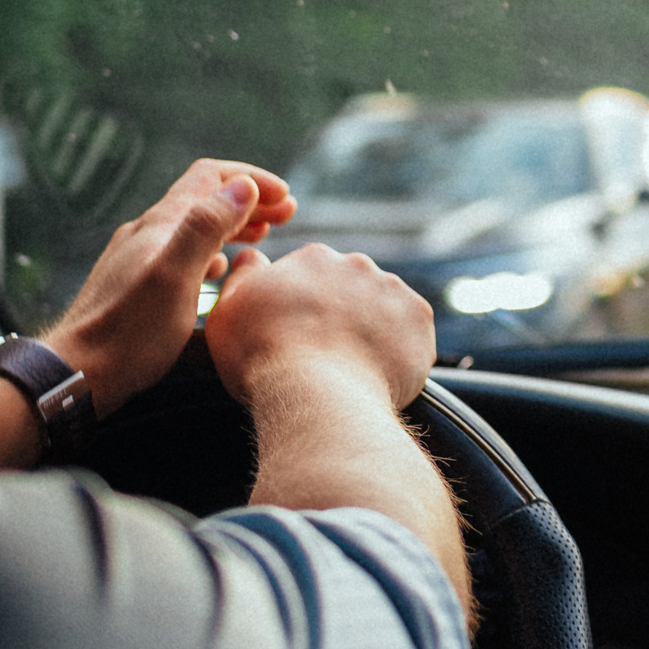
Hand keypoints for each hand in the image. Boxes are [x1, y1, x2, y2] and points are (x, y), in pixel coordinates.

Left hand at [44, 159, 294, 412]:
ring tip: (263, 239)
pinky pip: (180, 254)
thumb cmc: (129, 333)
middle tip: (286, 216)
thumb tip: (242, 186)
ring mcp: (138, 258)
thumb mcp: (176, 277)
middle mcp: (147, 233)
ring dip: (232, 226)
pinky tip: (220, 273)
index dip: (252, 179)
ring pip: (193, 227)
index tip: (286, 198)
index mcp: (160, 224)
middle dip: (248, 202)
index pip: (211, 177)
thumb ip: (207, 227)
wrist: (76, 374)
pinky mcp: (134, 284)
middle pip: (204, 199)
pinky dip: (211, 252)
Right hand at [202, 243, 435, 411]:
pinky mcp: (420, 318)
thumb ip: (243, 276)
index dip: (305, 308)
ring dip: (373, 328)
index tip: (299, 335)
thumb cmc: (264, 357)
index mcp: (313, 258)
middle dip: (341, 314)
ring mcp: (392, 289)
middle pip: (350, 288)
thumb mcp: (228, 312)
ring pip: (383, 307)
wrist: (317, 393)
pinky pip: (413, 330)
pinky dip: (401, 347)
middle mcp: (356, 264)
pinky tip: (380, 371)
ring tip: (353, 366)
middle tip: (327, 353)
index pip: (312, 277)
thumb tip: (253, 255)